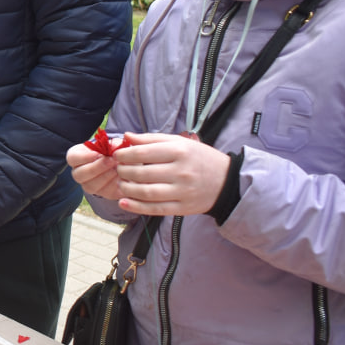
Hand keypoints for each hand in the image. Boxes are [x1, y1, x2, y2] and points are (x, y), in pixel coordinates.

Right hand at [66, 142, 125, 202]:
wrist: (121, 164)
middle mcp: (79, 173)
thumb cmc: (112, 150)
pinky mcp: (103, 194)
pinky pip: (105, 192)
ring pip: (90, 186)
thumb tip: (114, 146)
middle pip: (79, 175)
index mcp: (76, 158)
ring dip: (105, 177)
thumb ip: (113, 144)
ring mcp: (89, 185)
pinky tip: (121, 177)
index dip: (84, 157)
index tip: (98, 154)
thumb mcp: (112, 143)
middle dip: (96, 168)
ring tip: (117, 168)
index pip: (73, 158)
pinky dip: (114, 184)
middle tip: (111, 161)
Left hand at [110, 132, 230, 215]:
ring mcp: (182, 191)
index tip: (117, 155)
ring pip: (146, 192)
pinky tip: (124, 202)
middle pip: (142, 173)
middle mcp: (180, 171)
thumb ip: (151, 139)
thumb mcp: (180, 142)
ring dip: (127, 189)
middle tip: (118, 170)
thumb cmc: (199, 158)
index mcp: (179, 151)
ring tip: (121, 184)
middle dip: (123, 172)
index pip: (143, 153)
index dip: (124, 155)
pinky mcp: (182, 208)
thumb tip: (126, 136)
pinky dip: (136, 207)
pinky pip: (155, 209)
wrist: (226, 181)